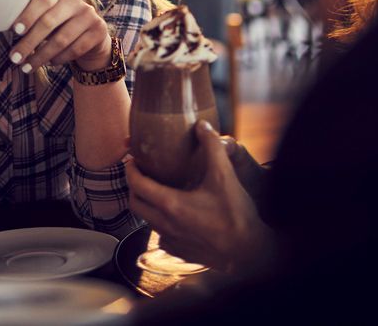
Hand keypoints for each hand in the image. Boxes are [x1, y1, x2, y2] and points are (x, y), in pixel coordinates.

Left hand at [9, 0, 110, 72]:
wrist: (90, 35)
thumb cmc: (58, 26)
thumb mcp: (45, 17)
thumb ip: (29, 19)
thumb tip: (2, 27)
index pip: (42, 0)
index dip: (28, 15)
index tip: (15, 31)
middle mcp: (75, 0)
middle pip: (49, 22)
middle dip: (29, 43)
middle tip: (14, 58)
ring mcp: (89, 14)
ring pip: (61, 40)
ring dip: (41, 56)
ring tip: (27, 67)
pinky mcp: (99, 30)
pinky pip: (75, 49)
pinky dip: (59, 59)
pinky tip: (49, 63)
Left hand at [126, 120, 275, 273]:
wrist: (248, 250)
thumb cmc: (235, 214)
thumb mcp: (224, 176)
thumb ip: (212, 147)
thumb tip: (201, 125)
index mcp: (171, 204)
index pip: (137, 185)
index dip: (130, 170)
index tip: (131, 160)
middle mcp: (165, 225)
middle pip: (135, 204)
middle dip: (134, 187)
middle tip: (141, 174)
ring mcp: (171, 241)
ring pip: (147, 221)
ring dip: (148, 205)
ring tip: (158, 192)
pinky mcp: (180, 252)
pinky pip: (161, 237)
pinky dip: (161, 224)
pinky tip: (175, 216)